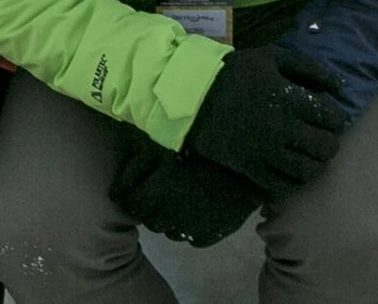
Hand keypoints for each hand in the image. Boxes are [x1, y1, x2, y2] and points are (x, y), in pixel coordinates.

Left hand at [111, 138, 265, 247]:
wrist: (254, 152)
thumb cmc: (209, 140)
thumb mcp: (171, 139)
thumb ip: (144, 152)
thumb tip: (122, 153)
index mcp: (160, 188)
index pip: (129, 201)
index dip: (125, 193)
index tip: (126, 188)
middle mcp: (173, 212)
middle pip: (147, 219)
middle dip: (147, 206)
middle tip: (153, 191)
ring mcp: (194, 227)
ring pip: (169, 231)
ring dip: (167, 217)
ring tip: (176, 199)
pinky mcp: (212, 234)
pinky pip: (192, 238)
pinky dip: (190, 226)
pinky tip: (196, 210)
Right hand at [182, 44, 350, 198]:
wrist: (193, 96)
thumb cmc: (235, 73)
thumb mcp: (272, 57)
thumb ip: (308, 67)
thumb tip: (339, 85)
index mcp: (289, 99)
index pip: (331, 118)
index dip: (336, 117)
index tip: (329, 114)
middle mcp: (282, 130)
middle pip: (325, 147)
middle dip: (330, 141)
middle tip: (323, 135)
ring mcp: (266, 153)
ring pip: (308, 170)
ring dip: (316, 163)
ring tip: (311, 154)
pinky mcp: (250, 169)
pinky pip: (283, 186)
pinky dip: (294, 181)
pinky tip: (293, 170)